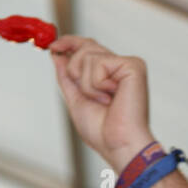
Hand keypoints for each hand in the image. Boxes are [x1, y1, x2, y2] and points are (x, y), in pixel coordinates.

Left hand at [49, 35, 152, 168]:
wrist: (118, 145)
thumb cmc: (103, 132)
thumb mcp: (76, 100)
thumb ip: (66, 76)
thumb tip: (57, 54)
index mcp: (109, 75)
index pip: (88, 47)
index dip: (70, 42)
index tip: (53, 46)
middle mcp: (119, 67)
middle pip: (86, 46)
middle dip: (75, 69)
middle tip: (86, 94)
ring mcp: (127, 65)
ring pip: (88, 54)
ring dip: (87, 84)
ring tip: (103, 101)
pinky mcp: (133, 65)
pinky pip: (99, 62)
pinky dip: (96, 84)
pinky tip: (110, 97)